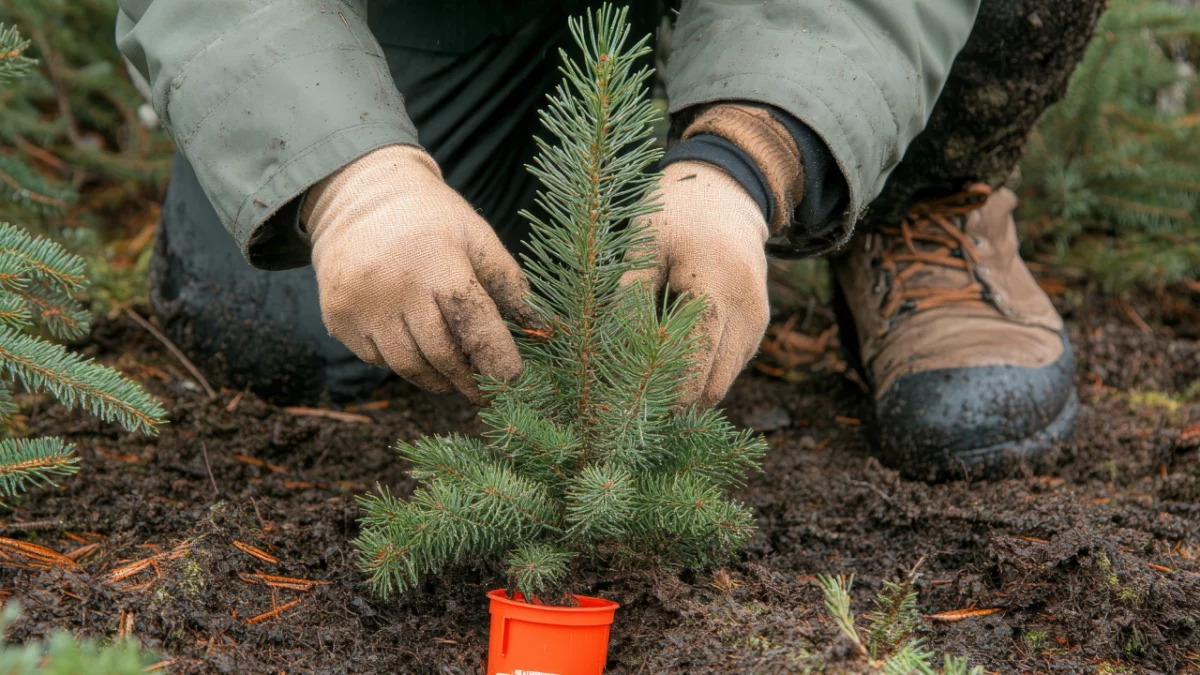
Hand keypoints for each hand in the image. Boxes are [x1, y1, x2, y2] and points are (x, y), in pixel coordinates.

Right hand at [304, 145, 536, 403]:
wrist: (358, 194)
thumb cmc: (433, 220)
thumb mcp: (478, 238)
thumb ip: (511, 285)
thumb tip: (543, 331)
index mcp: (437, 262)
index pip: (473, 325)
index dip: (497, 360)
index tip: (514, 382)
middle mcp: (393, 287)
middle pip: (441, 355)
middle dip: (469, 381)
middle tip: (487, 394)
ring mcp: (360, 306)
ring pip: (407, 366)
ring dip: (437, 379)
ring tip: (455, 378)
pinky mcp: (338, 318)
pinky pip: (378, 359)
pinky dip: (402, 361)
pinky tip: (414, 344)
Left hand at [625, 160, 770, 408]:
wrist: (726, 195)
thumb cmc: (675, 216)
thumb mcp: (642, 247)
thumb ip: (630, 299)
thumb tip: (613, 354)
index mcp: (716, 286)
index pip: (695, 356)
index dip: (665, 390)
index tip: (632, 408)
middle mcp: (747, 311)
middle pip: (712, 383)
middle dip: (675, 402)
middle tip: (634, 408)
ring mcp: (758, 322)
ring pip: (722, 382)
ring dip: (689, 392)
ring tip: (649, 387)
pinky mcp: (758, 328)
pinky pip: (728, 368)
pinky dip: (701, 374)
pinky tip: (673, 365)